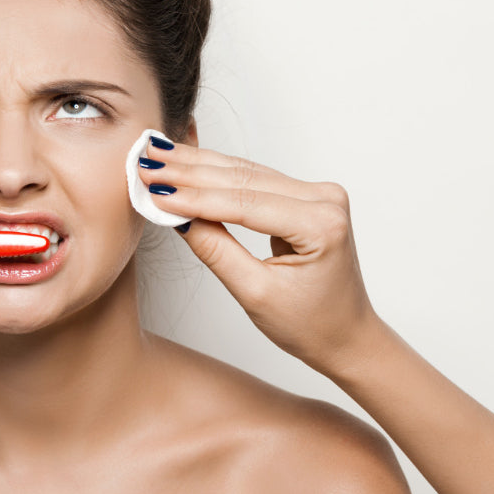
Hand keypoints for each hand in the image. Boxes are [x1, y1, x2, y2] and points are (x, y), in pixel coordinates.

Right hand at [139, 143, 375, 371]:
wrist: (346, 336)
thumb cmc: (311, 325)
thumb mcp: (255, 294)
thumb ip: (216, 250)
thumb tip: (177, 216)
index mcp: (321, 224)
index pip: (244, 203)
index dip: (194, 197)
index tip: (153, 190)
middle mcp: (325, 199)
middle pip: (244, 179)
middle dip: (190, 172)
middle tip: (146, 164)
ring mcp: (318, 194)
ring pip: (246, 174)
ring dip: (199, 167)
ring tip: (158, 158)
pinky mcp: (306, 196)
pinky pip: (254, 181)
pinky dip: (218, 176)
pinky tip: (187, 163)